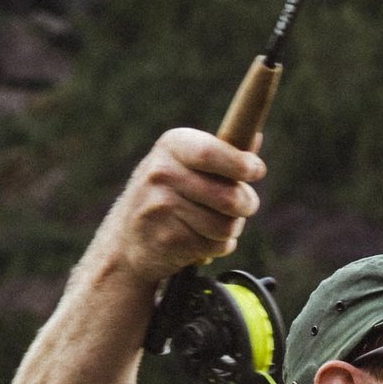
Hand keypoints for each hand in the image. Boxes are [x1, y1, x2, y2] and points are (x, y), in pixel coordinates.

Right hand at [109, 128, 263, 286]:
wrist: (126, 239)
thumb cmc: (167, 194)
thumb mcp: (183, 163)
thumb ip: (220, 154)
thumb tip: (254, 137)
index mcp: (172, 146)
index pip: (210, 152)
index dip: (240, 164)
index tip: (256, 170)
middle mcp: (163, 173)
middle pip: (230, 197)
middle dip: (247, 204)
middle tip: (242, 204)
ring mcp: (163, 208)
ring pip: (228, 225)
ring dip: (231, 228)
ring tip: (212, 222)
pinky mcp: (169, 240)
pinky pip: (217, 246)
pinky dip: (217, 246)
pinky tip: (200, 238)